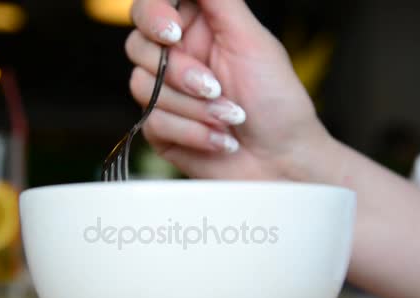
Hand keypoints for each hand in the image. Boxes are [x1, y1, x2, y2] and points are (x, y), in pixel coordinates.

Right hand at [127, 0, 332, 179]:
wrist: (281, 160)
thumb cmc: (276, 100)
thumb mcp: (251, 39)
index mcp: (197, 30)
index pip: (151, 7)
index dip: (153, 14)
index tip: (173, 32)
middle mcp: (177, 58)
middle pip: (138, 45)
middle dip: (180, 72)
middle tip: (216, 86)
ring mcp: (165, 95)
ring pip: (142, 86)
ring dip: (193, 107)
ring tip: (230, 117)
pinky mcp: (161, 129)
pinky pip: (153, 121)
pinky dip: (194, 131)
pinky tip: (221, 139)